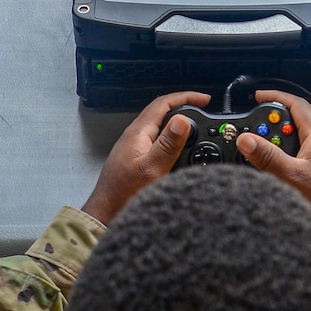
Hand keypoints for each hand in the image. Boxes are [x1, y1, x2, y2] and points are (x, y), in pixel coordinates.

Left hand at [81, 91, 211, 224]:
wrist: (106, 213)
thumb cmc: (123, 194)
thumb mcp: (151, 169)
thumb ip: (167, 144)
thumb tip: (182, 121)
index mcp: (138, 132)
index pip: (163, 103)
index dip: (186, 97)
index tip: (204, 99)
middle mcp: (135, 136)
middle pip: (162, 112)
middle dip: (184, 106)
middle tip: (203, 109)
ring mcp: (135, 147)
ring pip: (160, 126)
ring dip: (178, 123)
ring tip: (197, 127)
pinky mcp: (136, 158)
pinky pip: (157, 140)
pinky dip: (173, 138)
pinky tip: (181, 148)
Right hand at [234, 90, 310, 222]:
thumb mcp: (291, 176)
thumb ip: (268, 156)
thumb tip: (246, 140)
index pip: (296, 104)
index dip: (275, 97)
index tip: (258, 97)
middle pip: (297, 118)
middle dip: (275, 121)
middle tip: (258, 130)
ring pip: (302, 134)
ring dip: (283, 138)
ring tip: (268, 150)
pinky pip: (306, 149)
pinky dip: (291, 151)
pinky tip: (283, 165)